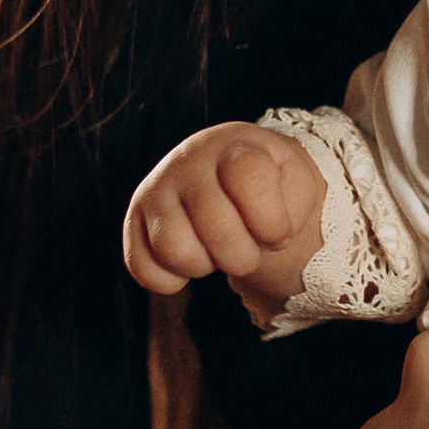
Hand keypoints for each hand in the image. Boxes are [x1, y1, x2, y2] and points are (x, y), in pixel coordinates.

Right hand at [125, 123, 325, 302]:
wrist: (232, 169)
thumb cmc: (269, 181)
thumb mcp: (295, 182)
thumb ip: (293, 204)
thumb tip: (269, 238)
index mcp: (234, 147)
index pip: (249, 180)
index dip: (271, 222)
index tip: (278, 233)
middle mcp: (188, 162)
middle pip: (216, 228)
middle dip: (242, 256)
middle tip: (247, 245)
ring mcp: (156, 190)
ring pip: (175, 251)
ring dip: (205, 265)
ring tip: (215, 248)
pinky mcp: (133, 220)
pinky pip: (143, 270)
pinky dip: (171, 281)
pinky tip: (191, 258)